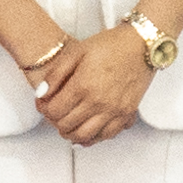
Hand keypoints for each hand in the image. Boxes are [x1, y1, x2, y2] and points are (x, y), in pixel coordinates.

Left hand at [31, 29, 153, 146]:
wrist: (141, 45)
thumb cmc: (110, 45)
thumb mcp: (76, 51)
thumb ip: (55, 74)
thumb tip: (41, 94)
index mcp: (83, 86)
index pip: (54, 111)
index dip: (43, 109)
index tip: (43, 103)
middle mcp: (98, 102)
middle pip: (66, 126)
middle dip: (54, 121)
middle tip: (53, 113)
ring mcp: (114, 111)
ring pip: (85, 136)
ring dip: (71, 133)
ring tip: (67, 124)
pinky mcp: (126, 114)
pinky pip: (106, 136)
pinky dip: (93, 137)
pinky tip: (87, 130)